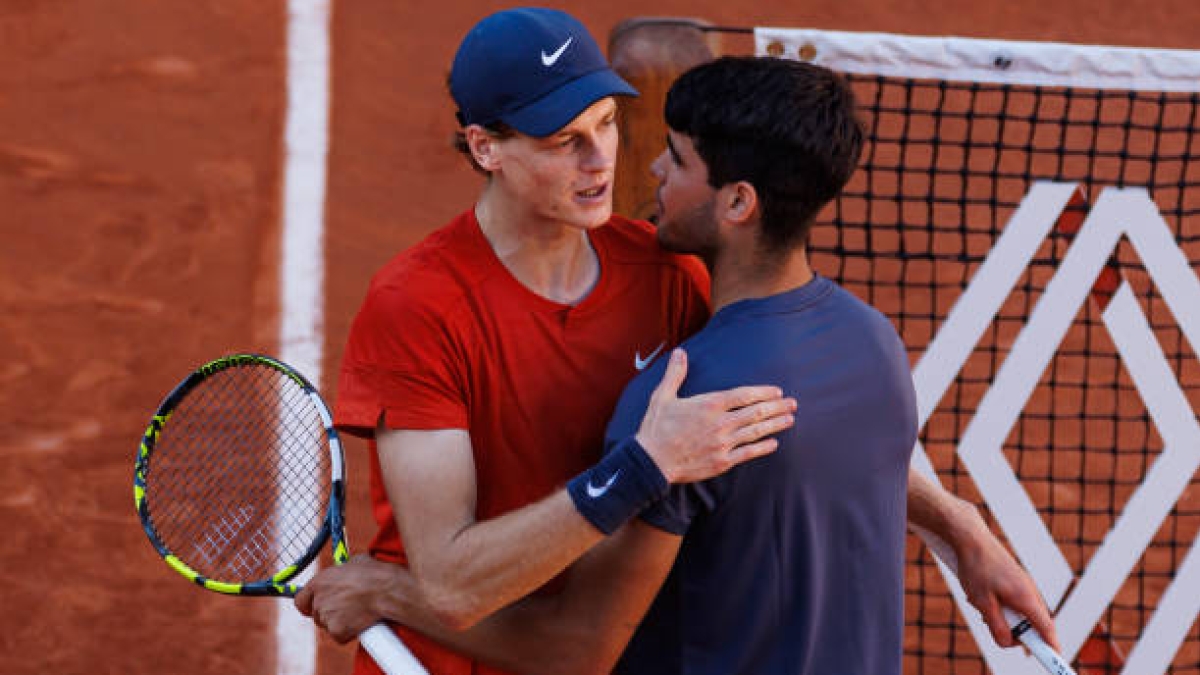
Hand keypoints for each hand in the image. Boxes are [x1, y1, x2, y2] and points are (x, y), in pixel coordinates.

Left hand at [294, 554, 399, 642]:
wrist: (387, 591)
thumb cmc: (375, 574)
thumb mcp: (354, 563)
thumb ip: (342, 571)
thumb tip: (346, 571)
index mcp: (319, 582)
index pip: (300, 600)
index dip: (308, 605)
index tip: (313, 608)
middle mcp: (319, 600)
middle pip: (317, 614)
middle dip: (330, 613)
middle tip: (347, 609)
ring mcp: (327, 617)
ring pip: (329, 626)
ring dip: (341, 623)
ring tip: (359, 613)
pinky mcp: (337, 632)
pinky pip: (340, 636)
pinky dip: (349, 633)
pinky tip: (361, 623)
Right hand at [635, 348, 796, 482]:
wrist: (651, 461)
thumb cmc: (656, 428)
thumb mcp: (662, 396)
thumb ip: (675, 373)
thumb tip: (680, 352)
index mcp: (709, 405)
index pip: (744, 395)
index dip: (763, 393)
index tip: (777, 391)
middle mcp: (720, 423)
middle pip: (756, 412)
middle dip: (777, 407)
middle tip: (793, 403)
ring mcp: (723, 444)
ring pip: (756, 432)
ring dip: (775, 425)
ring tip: (790, 419)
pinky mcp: (722, 462)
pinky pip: (748, 454)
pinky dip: (763, 447)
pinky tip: (774, 443)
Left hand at [955, 517, 1060, 651]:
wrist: (970, 539)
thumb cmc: (977, 568)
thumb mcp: (983, 603)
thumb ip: (997, 627)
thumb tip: (1009, 644)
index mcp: (1027, 599)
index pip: (1047, 630)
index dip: (1051, 647)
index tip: (1054, 660)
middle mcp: (1030, 592)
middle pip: (1032, 624)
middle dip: (1013, 630)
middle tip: (991, 622)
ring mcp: (1023, 586)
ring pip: (1018, 614)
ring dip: (1002, 617)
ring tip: (981, 603)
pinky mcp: (1014, 581)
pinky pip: (1012, 602)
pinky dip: (998, 605)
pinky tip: (981, 596)